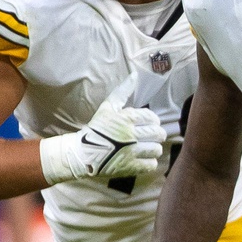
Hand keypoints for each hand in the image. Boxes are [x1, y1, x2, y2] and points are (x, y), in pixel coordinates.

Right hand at [39, 77, 166, 185]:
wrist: (83, 153)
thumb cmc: (97, 129)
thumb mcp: (108, 107)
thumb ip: (123, 91)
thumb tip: (135, 74)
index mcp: (127, 119)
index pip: (153, 118)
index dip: (152, 122)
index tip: (146, 125)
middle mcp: (132, 135)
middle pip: (159, 134)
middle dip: (156, 135)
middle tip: (149, 137)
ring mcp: (132, 152)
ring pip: (157, 149)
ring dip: (153, 149)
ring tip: (145, 148)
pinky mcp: (131, 167)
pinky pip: (152, 164)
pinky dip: (149, 162)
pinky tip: (141, 159)